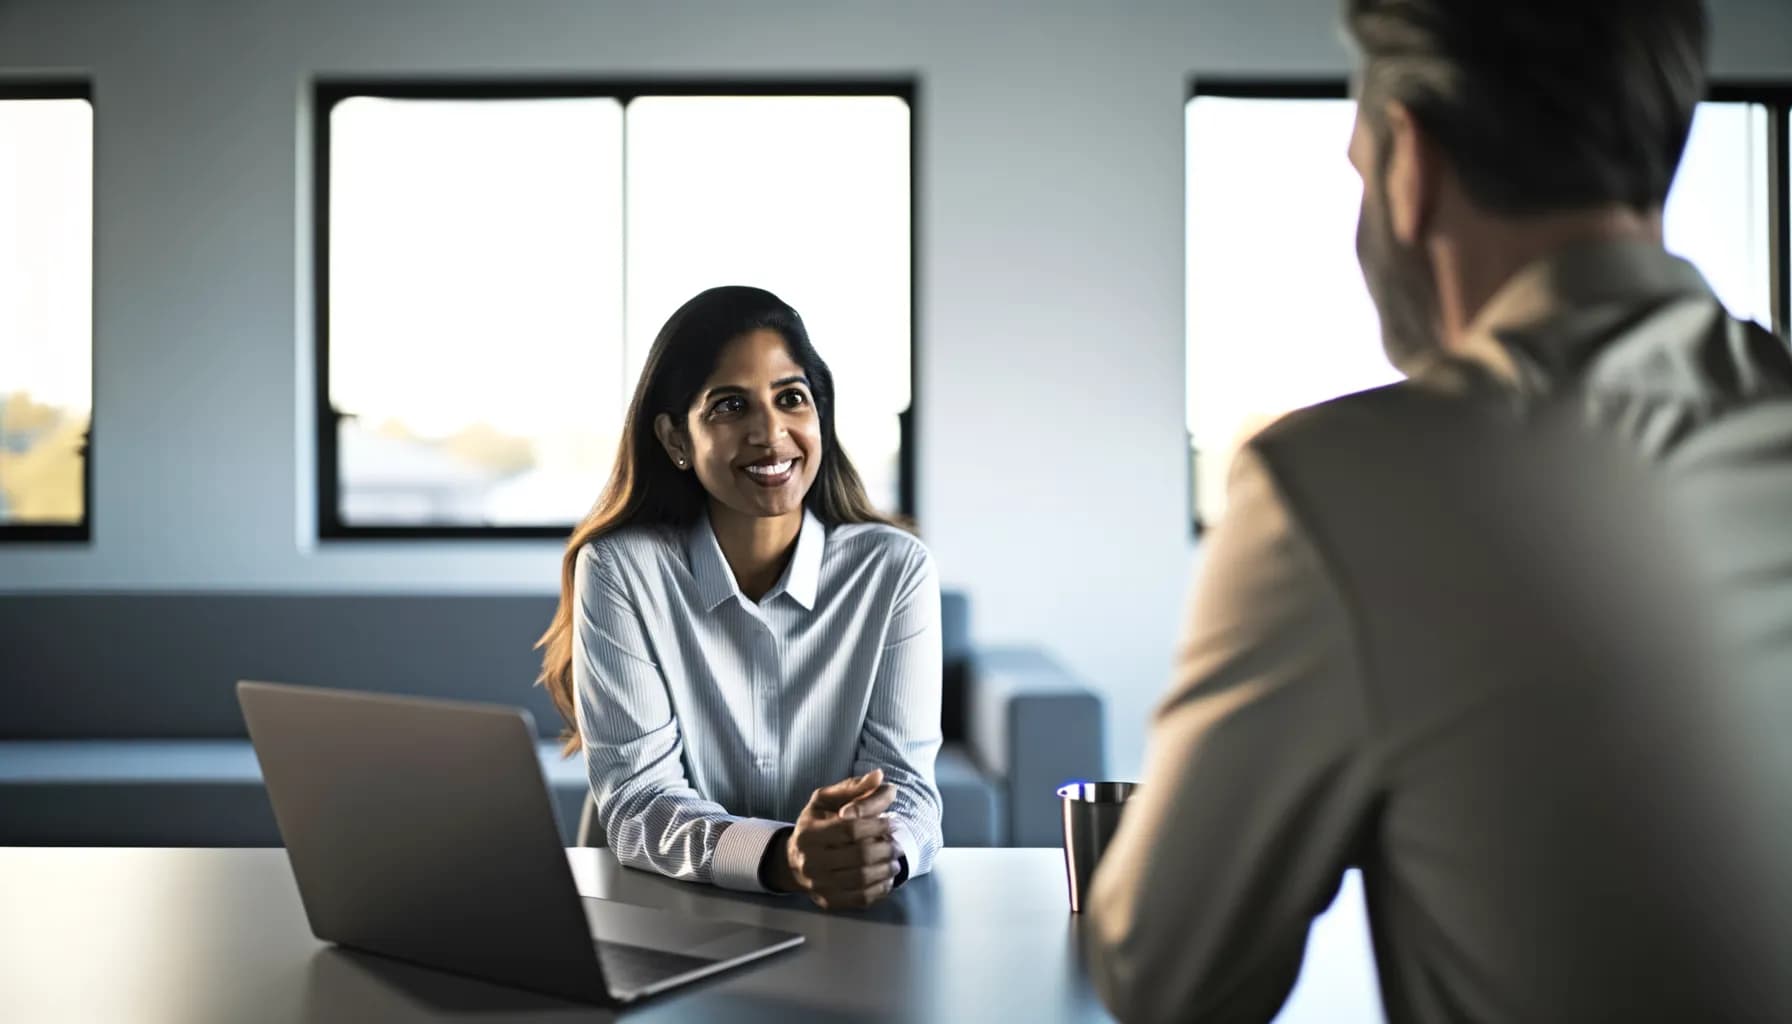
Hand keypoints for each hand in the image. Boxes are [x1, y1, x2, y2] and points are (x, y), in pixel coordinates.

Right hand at [773, 769, 902, 910]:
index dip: (876, 826)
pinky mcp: (827, 901)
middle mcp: (810, 861)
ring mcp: (818, 884)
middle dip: (885, 849)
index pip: (850, 829)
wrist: (792, 861)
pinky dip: (880, 889)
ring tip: (895, 861)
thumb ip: (853, 788)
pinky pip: (860, 899)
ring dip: (886, 869)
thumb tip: (879, 776)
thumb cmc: (815, 825)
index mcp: (809, 833)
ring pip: (862, 879)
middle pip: (859, 856)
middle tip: (898, 844)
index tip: (891, 822)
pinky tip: (886, 878)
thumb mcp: (826, 800)